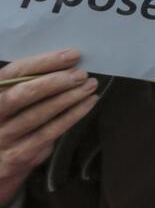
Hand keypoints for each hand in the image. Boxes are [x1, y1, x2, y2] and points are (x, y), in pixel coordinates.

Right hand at [0, 50, 98, 202]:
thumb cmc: (11, 120)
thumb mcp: (12, 98)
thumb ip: (28, 82)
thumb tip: (68, 63)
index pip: (14, 73)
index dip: (44, 62)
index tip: (72, 55)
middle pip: (21, 94)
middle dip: (55, 81)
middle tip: (81, 74)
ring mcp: (3, 137)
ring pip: (38, 114)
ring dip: (69, 97)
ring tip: (90, 85)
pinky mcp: (19, 154)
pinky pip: (50, 131)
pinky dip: (73, 115)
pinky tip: (88, 103)